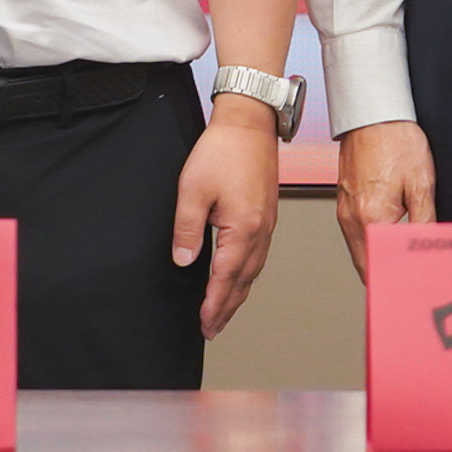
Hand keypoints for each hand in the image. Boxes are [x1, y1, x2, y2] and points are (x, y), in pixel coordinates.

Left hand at [177, 105, 281, 336]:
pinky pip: (258, 255)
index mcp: (242, 229)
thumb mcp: (192, 190)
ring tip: (224, 311)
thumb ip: (187, 229)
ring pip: (253, 270)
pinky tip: (239, 276)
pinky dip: (247, 274)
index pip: (225, 279)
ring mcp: (267, 224)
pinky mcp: (267, 214)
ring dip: (238, 294)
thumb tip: (183, 260)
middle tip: (213, 329)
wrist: (250, 122)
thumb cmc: (223, 150)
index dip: (213, 305)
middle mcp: (260, 231)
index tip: (204, 324)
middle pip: (243, 281)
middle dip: (227, 308)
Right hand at [334, 120, 434, 278]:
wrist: (373, 112)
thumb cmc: (396, 141)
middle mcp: (351, 218)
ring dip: (376, 262)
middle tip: (407, 287)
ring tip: (400, 269)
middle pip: (365, 265)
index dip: (394, 283)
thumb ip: (424, 222)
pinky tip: (387, 242)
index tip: (409, 290)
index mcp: (371, 217)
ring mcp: (344, 209)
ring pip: (359, 251)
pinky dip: (370, 244)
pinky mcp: (344, 200)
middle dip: (384, 278)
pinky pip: (355, 234)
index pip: (379, 267)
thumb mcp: (421, 184)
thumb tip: (426, 250)